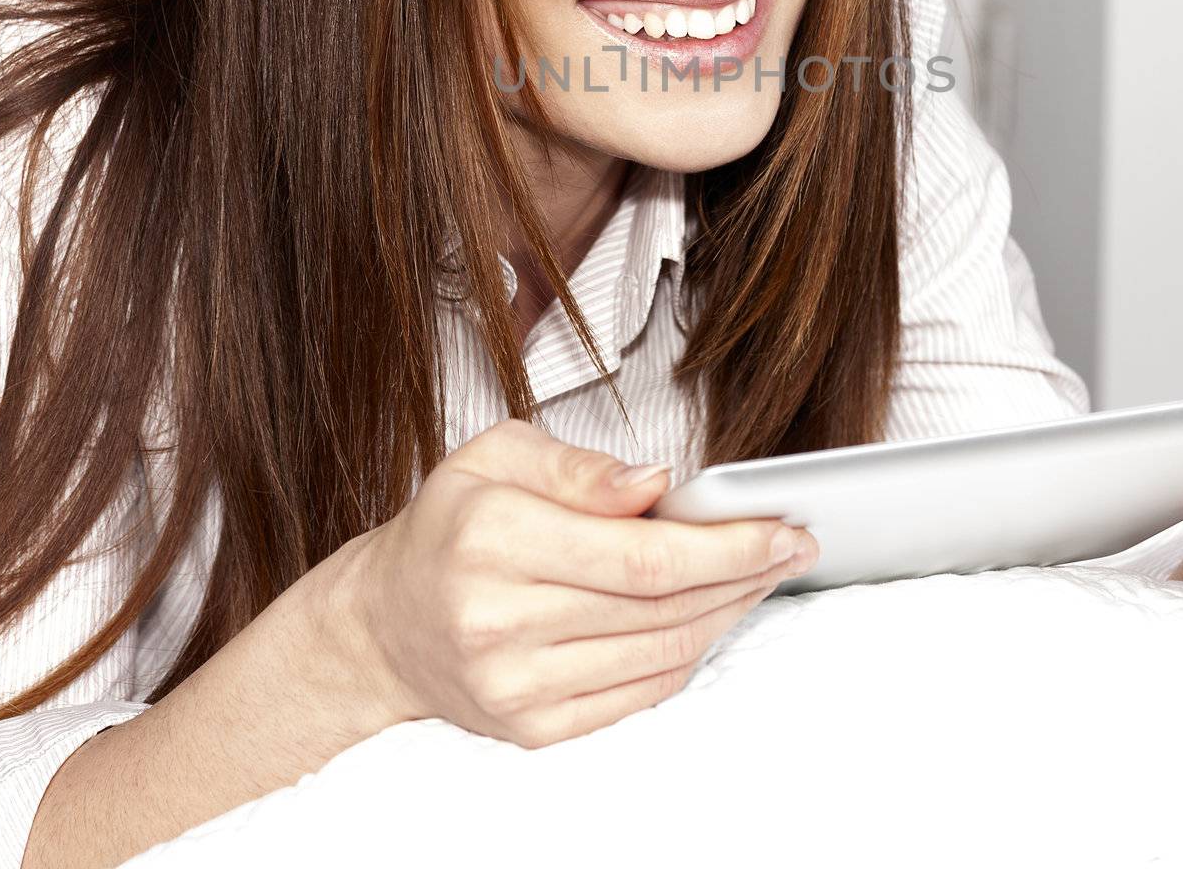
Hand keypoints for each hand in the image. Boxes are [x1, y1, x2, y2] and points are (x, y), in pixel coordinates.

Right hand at [335, 420, 818, 747]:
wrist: (387, 621)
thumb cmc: (451, 524)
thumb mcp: (498, 454)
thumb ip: (580, 466)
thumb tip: (660, 482)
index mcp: (494, 538)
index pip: (642, 555)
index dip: (726, 545)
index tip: (782, 525)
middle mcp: (501, 621)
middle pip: (661, 606)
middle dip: (744, 573)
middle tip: (795, 543)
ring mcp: (516, 686)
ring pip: (661, 652)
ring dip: (728, 612)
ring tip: (765, 573)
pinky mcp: (531, 728)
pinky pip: (639, 693)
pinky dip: (689, 653)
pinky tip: (714, 615)